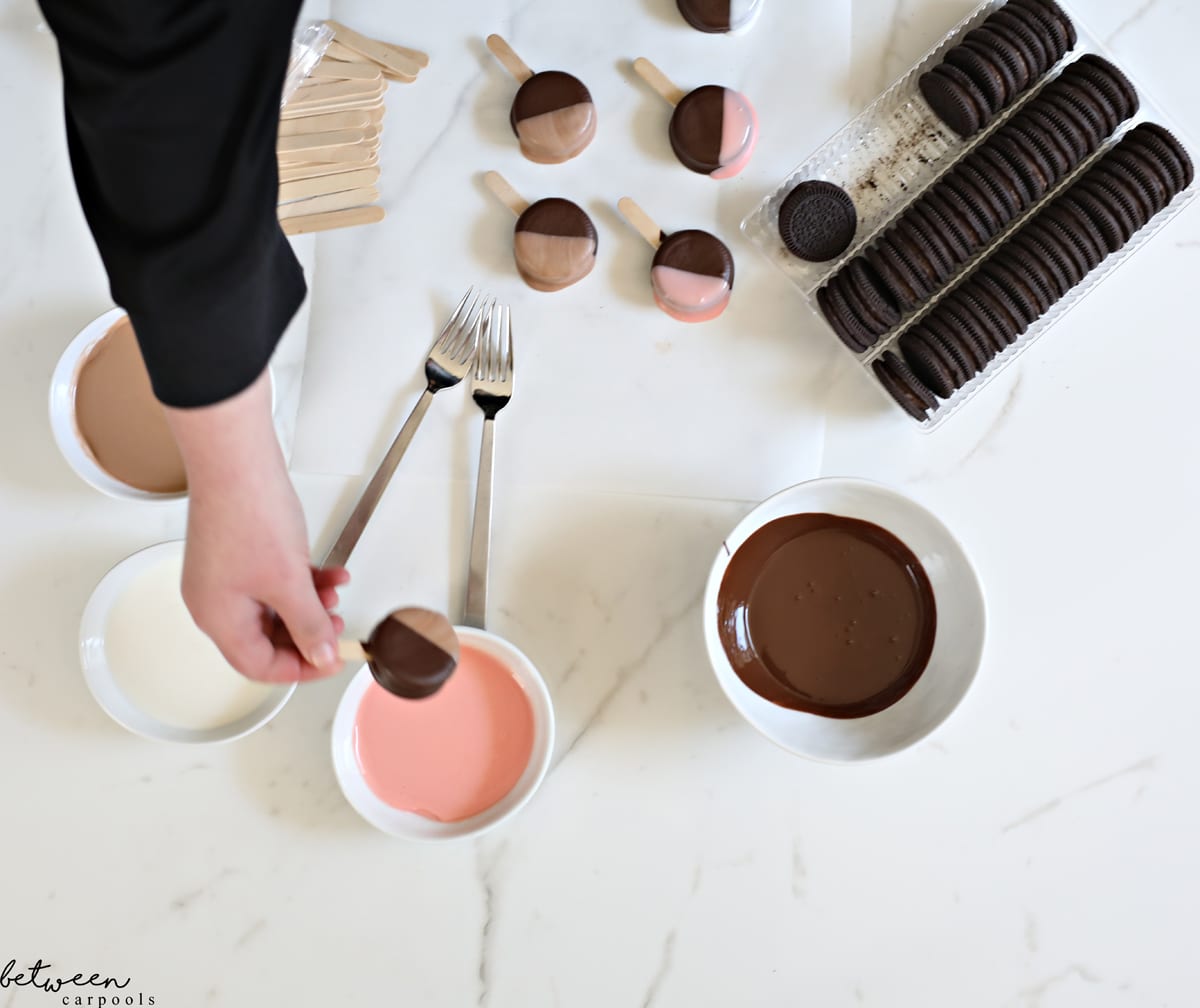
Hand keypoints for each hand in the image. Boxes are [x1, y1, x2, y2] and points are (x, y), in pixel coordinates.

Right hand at [165, 369, 347, 681]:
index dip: (299, 668)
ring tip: (335, 594)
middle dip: (307, 633)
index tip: (331, 660)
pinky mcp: (238, 556)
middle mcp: (214, 602)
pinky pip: (274, 582)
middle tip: (337, 627)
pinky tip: (330, 572)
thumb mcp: (289, 581)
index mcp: (217, 618)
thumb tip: (322, 655)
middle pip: (266, 639)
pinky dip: (302, 580)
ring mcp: (225, 578)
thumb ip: (309, 624)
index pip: (258, 666)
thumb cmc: (250, 514)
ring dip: (309, 605)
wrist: (237, 460)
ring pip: (274, 609)